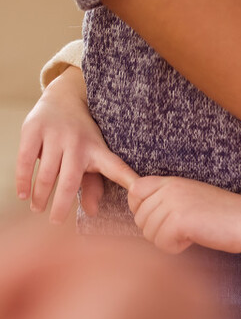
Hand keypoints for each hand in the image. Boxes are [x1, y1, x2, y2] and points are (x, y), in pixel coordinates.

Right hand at [16, 67, 138, 222]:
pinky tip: (23, 194)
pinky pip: (26, 160)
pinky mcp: (34, 130)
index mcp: (98, 150)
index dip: (128, 180)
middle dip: (62, 204)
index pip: (116, 168)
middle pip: (69, 181)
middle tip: (56, 221)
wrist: (65, 97)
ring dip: (40, 195)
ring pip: (46, 174)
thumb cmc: (82, 136)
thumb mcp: (93, 156)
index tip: (139, 195)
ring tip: (37, 208)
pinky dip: (23, 180)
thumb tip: (92, 212)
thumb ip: (93, 185)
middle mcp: (78, 143)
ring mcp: (55, 136)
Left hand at [128, 176, 240, 255]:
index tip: (161, 219)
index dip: (141, 209)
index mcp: (172, 181)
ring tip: (192, 233)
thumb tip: (140, 215)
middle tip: (185, 229)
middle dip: (158, 231)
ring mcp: (174, 203)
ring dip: (168, 240)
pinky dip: (176, 247)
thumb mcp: (192, 198)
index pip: (135, 191)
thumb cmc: (224, 215)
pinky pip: (161, 243)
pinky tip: (194, 239)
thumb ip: (167, 200)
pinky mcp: (179, 220)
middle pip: (140, 219)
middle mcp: (170, 188)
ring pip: (149, 233)